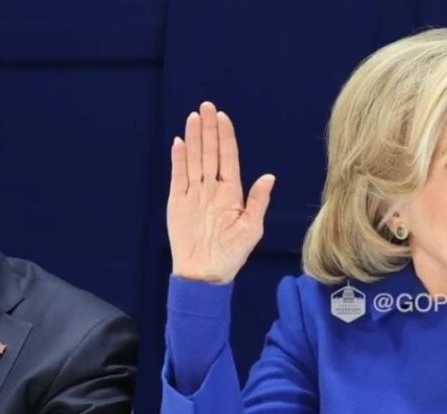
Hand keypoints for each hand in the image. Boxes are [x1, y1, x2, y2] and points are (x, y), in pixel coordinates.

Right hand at [167, 102, 274, 283]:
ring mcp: (194, 193)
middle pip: (210, 152)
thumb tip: (268, 176)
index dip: (226, 137)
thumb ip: (258, 202)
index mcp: (231, 192)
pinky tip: (180, 143)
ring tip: (194, 118)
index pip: (228, 157)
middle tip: (207, 106)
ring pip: (194, 159)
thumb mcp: (251, 228)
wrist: (205, 274)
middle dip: (209, 129)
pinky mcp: (178, 202)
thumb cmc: (231, 254)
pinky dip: (179, 160)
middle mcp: (212, 188)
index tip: (223, 117)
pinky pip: (178, 176)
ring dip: (195, 138)